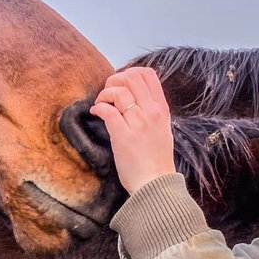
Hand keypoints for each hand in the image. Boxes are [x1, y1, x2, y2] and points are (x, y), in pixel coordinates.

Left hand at [90, 67, 175, 194]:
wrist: (155, 185)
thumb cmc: (156, 160)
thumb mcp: (162, 129)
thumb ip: (152, 111)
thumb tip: (134, 95)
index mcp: (161, 109)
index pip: (148, 74)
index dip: (130, 72)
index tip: (120, 84)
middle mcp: (152, 112)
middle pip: (132, 77)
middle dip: (115, 80)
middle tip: (108, 92)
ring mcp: (138, 123)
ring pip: (118, 92)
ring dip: (104, 94)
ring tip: (101, 104)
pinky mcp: (123, 136)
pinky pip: (107, 111)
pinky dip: (98, 107)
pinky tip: (96, 112)